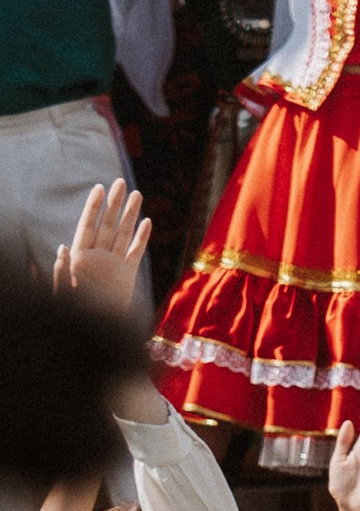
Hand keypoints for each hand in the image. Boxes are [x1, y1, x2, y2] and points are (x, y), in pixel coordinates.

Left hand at [51, 180, 151, 318]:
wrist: (97, 328)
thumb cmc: (76, 310)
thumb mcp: (64, 291)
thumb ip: (63, 270)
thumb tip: (62, 248)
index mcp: (81, 257)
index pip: (88, 226)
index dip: (93, 207)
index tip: (99, 188)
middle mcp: (98, 257)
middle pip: (108, 224)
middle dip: (114, 203)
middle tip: (121, 182)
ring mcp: (114, 264)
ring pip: (124, 234)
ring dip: (130, 214)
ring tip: (137, 194)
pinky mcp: (128, 274)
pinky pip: (136, 252)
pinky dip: (142, 237)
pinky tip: (147, 222)